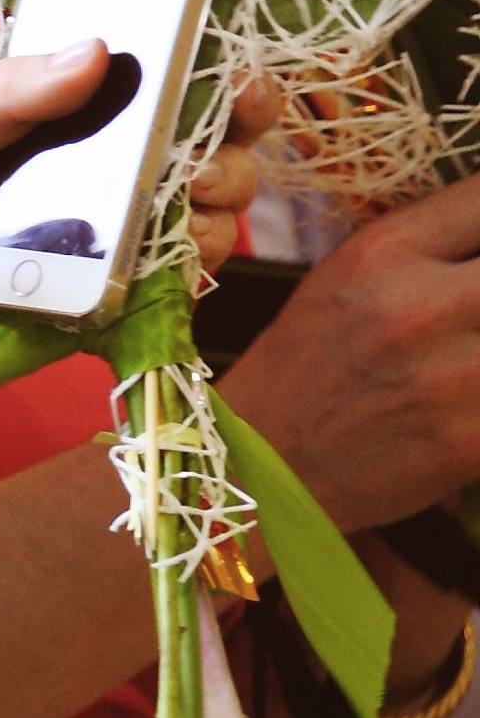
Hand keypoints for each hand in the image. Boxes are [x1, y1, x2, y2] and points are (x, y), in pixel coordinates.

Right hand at [221, 175, 479, 529]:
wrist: (260, 470)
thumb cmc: (307, 366)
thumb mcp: (347, 276)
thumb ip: (430, 246)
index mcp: (381, 253)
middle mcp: (417, 306)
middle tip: (477, 308)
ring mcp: (451, 376)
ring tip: (473, 348)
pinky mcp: (470, 440)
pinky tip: (472, 398)